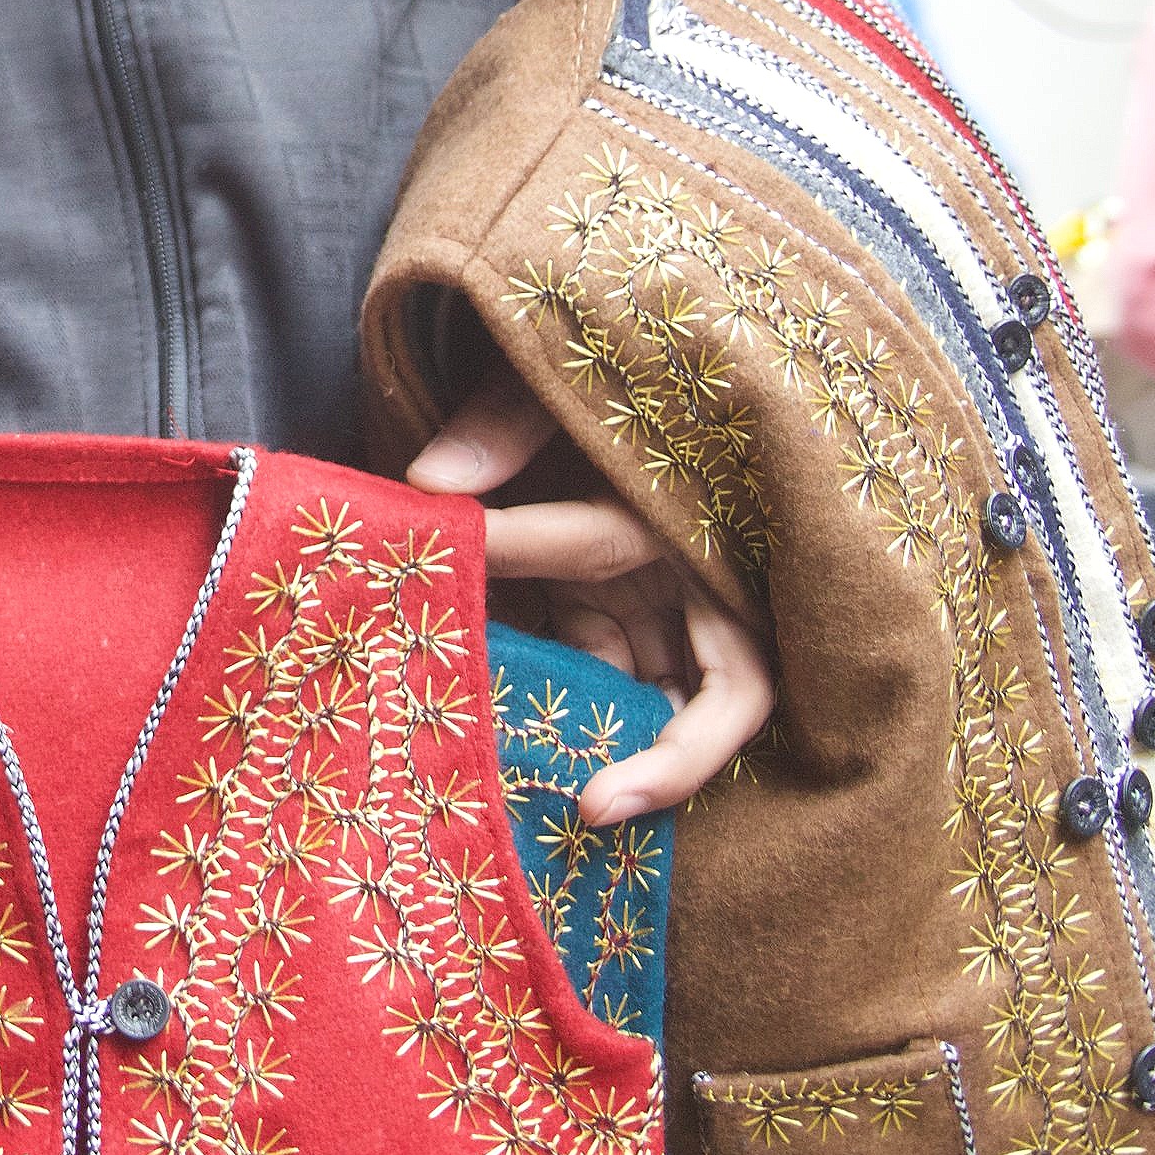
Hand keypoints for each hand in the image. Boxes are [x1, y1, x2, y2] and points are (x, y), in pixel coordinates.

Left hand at [407, 353, 774, 825]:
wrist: (612, 344)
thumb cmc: (588, 355)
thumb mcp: (549, 369)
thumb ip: (500, 417)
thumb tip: (426, 483)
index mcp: (676, 492)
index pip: (601, 536)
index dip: (523, 546)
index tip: (448, 542)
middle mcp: (691, 561)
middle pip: (727, 683)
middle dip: (675, 754)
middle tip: (595, 805)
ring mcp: (662, 593)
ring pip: (670, 700)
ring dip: (626, 754)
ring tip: (562, 810)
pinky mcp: (618, 606)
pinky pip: (611, 677)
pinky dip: (573, 718)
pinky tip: (516, 754)